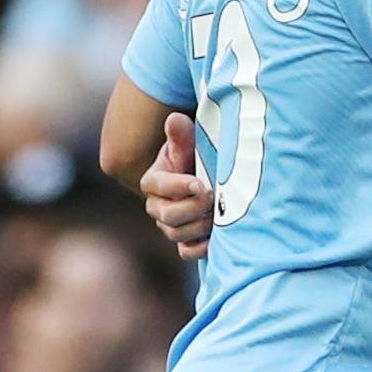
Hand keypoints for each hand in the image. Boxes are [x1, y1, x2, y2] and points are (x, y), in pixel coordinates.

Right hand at [142, 112, 211, 259]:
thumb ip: (181, 134)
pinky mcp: (185, 240)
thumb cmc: (198, 156)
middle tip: (213, 198)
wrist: (211, 176)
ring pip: (176, 233)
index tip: (200, 184)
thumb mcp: (190, 143)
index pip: (157, 186)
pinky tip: (214, 240)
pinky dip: (199, 248)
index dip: (177, 187)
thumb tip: (175, 119)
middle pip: (166, 215)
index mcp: (154, 181)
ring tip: (217, 214)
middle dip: (191, 208)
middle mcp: (157, 205)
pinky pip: (186, 252)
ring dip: (198, 226)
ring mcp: (170, 225)